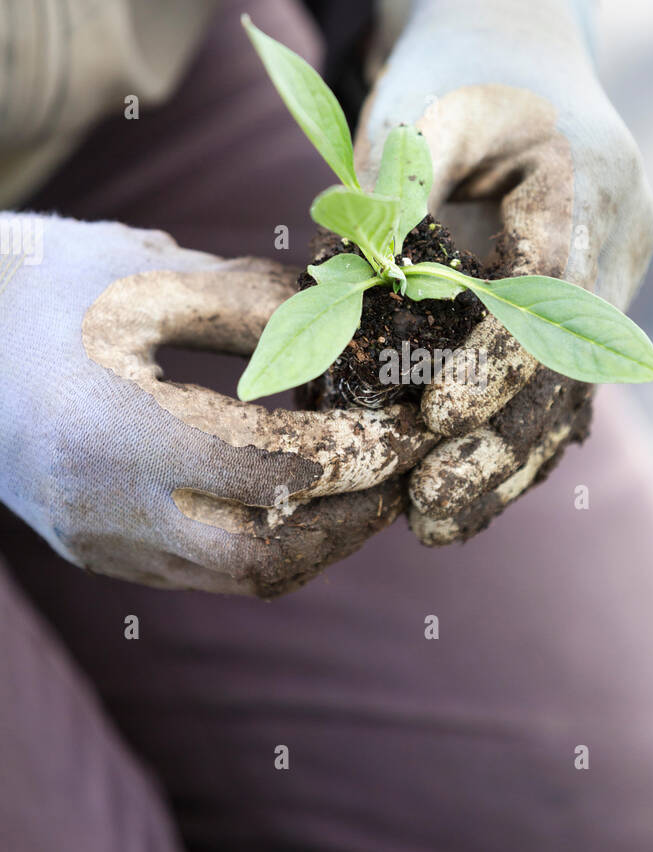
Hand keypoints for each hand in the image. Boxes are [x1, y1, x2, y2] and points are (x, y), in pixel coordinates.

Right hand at [0, 217, 433, 593]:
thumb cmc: (41, 284)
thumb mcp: (148, 273)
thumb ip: (257, 304)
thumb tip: (361, 329)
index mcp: (114, 430)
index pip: (277, 471)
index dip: (363, 451)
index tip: (412, 420)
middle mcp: (105, 509)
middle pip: (269, 557)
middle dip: (355, 518)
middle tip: (405, 468)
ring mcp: (100, 543)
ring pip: (243, 577)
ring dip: (319, 536)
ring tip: (365, 479)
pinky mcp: (100, 553)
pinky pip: (208, 569)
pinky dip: (271, 536)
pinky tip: (299, 486)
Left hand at [356, 0, 652, 542]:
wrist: (513, 38)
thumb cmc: (453, 68)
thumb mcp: (416, 104)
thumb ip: (394, 189)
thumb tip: (365, 285)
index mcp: (586, 173)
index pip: (551, 292)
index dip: (494, 365)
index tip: (432, 423)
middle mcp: (619, 228)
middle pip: (571, 361)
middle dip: (499, 443)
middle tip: (428, 511)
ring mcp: (615, 268)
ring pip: (571, 386)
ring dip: (508, 459)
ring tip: (440, 521)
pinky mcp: (590, 298)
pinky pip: (560, 378)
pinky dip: (514, 433)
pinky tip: (470, 490)